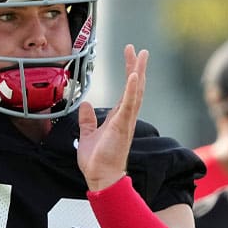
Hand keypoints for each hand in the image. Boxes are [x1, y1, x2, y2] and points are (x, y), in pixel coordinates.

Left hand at [77, 45, 147, 190]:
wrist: (101, 178)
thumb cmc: (97, 161)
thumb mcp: (86, 135)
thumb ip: (88, 120)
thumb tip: (86, 105)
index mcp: (118, 118)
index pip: (127, 91)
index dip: (129, 72)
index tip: (130, 55)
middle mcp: (125, 117)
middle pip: (135, 87)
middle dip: (136, 67)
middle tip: (139, 49)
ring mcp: (126, 121)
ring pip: (136, 92)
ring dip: (138, 72)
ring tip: (141, 55)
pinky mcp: (122, 126)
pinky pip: (130, 105)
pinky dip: (132, 90)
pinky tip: (134, 76)